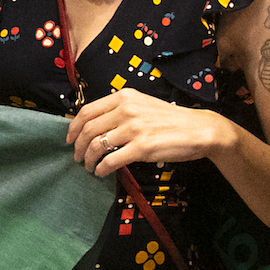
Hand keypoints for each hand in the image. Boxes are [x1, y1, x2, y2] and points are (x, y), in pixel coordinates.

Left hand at [67, 88, 232, 177]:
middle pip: (88, 129)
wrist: (199, 129)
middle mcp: (126, 109)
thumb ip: (121, 111)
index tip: (70, 139)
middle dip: (78, 146)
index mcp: (124, 97)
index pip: (87, 111)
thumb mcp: (143, 105)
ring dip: (88, 159)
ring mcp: (134, 128)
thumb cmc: (171, 120)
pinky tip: (101, 172)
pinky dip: (101, 168)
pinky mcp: (142, 147)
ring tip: (89, 166)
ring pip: (97, 145)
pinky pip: (111, 160)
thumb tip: (97, 126)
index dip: (73, 127)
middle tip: (77, 157)